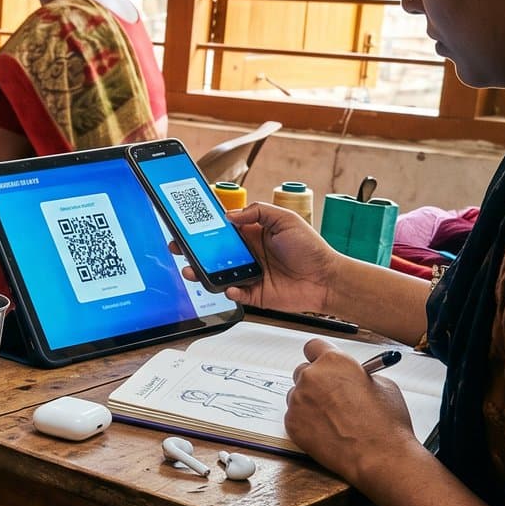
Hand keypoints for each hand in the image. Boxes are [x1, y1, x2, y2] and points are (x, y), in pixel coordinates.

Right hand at [183, 203, 340, 312]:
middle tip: (177, 246)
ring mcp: (249, 274)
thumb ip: (258, 212)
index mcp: (252, 234)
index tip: (187, 223)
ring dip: (201, 272)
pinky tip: (229, 287)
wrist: (327, 279)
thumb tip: (229, 215)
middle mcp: (248, 253)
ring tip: (191, 270)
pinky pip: (234, 293)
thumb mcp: (286, 219)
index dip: (204, 226)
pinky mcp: (254, 293)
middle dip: (192, 249)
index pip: (222, 228)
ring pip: (217, 273)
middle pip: (212, 251)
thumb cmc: (312, 249)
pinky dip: (228, 291)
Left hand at [286, 338, 421, 483]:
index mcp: (334, 362)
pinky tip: (327, 430)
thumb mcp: (384, 386)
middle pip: (303, 371)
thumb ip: (360, 375)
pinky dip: (306, 421)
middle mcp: (311, 377)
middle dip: (316, 381)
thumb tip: (352, 375)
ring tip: (334, 418)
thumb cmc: (385, 424)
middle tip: (331, 395)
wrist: (379, 456)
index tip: (323, 362)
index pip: (314, 346)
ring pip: (298, 395)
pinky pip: (295, 416)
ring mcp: (298, 400)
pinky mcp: (291, 422)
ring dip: (310, 402)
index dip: (320, 356)